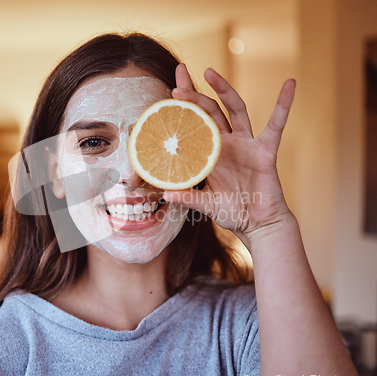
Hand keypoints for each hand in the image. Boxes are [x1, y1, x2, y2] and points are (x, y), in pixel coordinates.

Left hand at [163, 64, 295, 241]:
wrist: (257, 224)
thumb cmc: (232, 212)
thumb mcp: (206, 204)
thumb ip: (188, 197)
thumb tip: (164, 194)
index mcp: (210, 153)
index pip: (194, 124)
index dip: (184, 107)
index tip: (170, 87)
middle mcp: (227, 143)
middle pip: (210, 111)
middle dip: (195, 93)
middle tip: (180, 74)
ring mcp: (247, 144)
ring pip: (235, 110)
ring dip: (224, 90)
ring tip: (210, 72)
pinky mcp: (265, 151)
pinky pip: (276, 125)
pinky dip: (284, 105)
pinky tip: (290, 83)